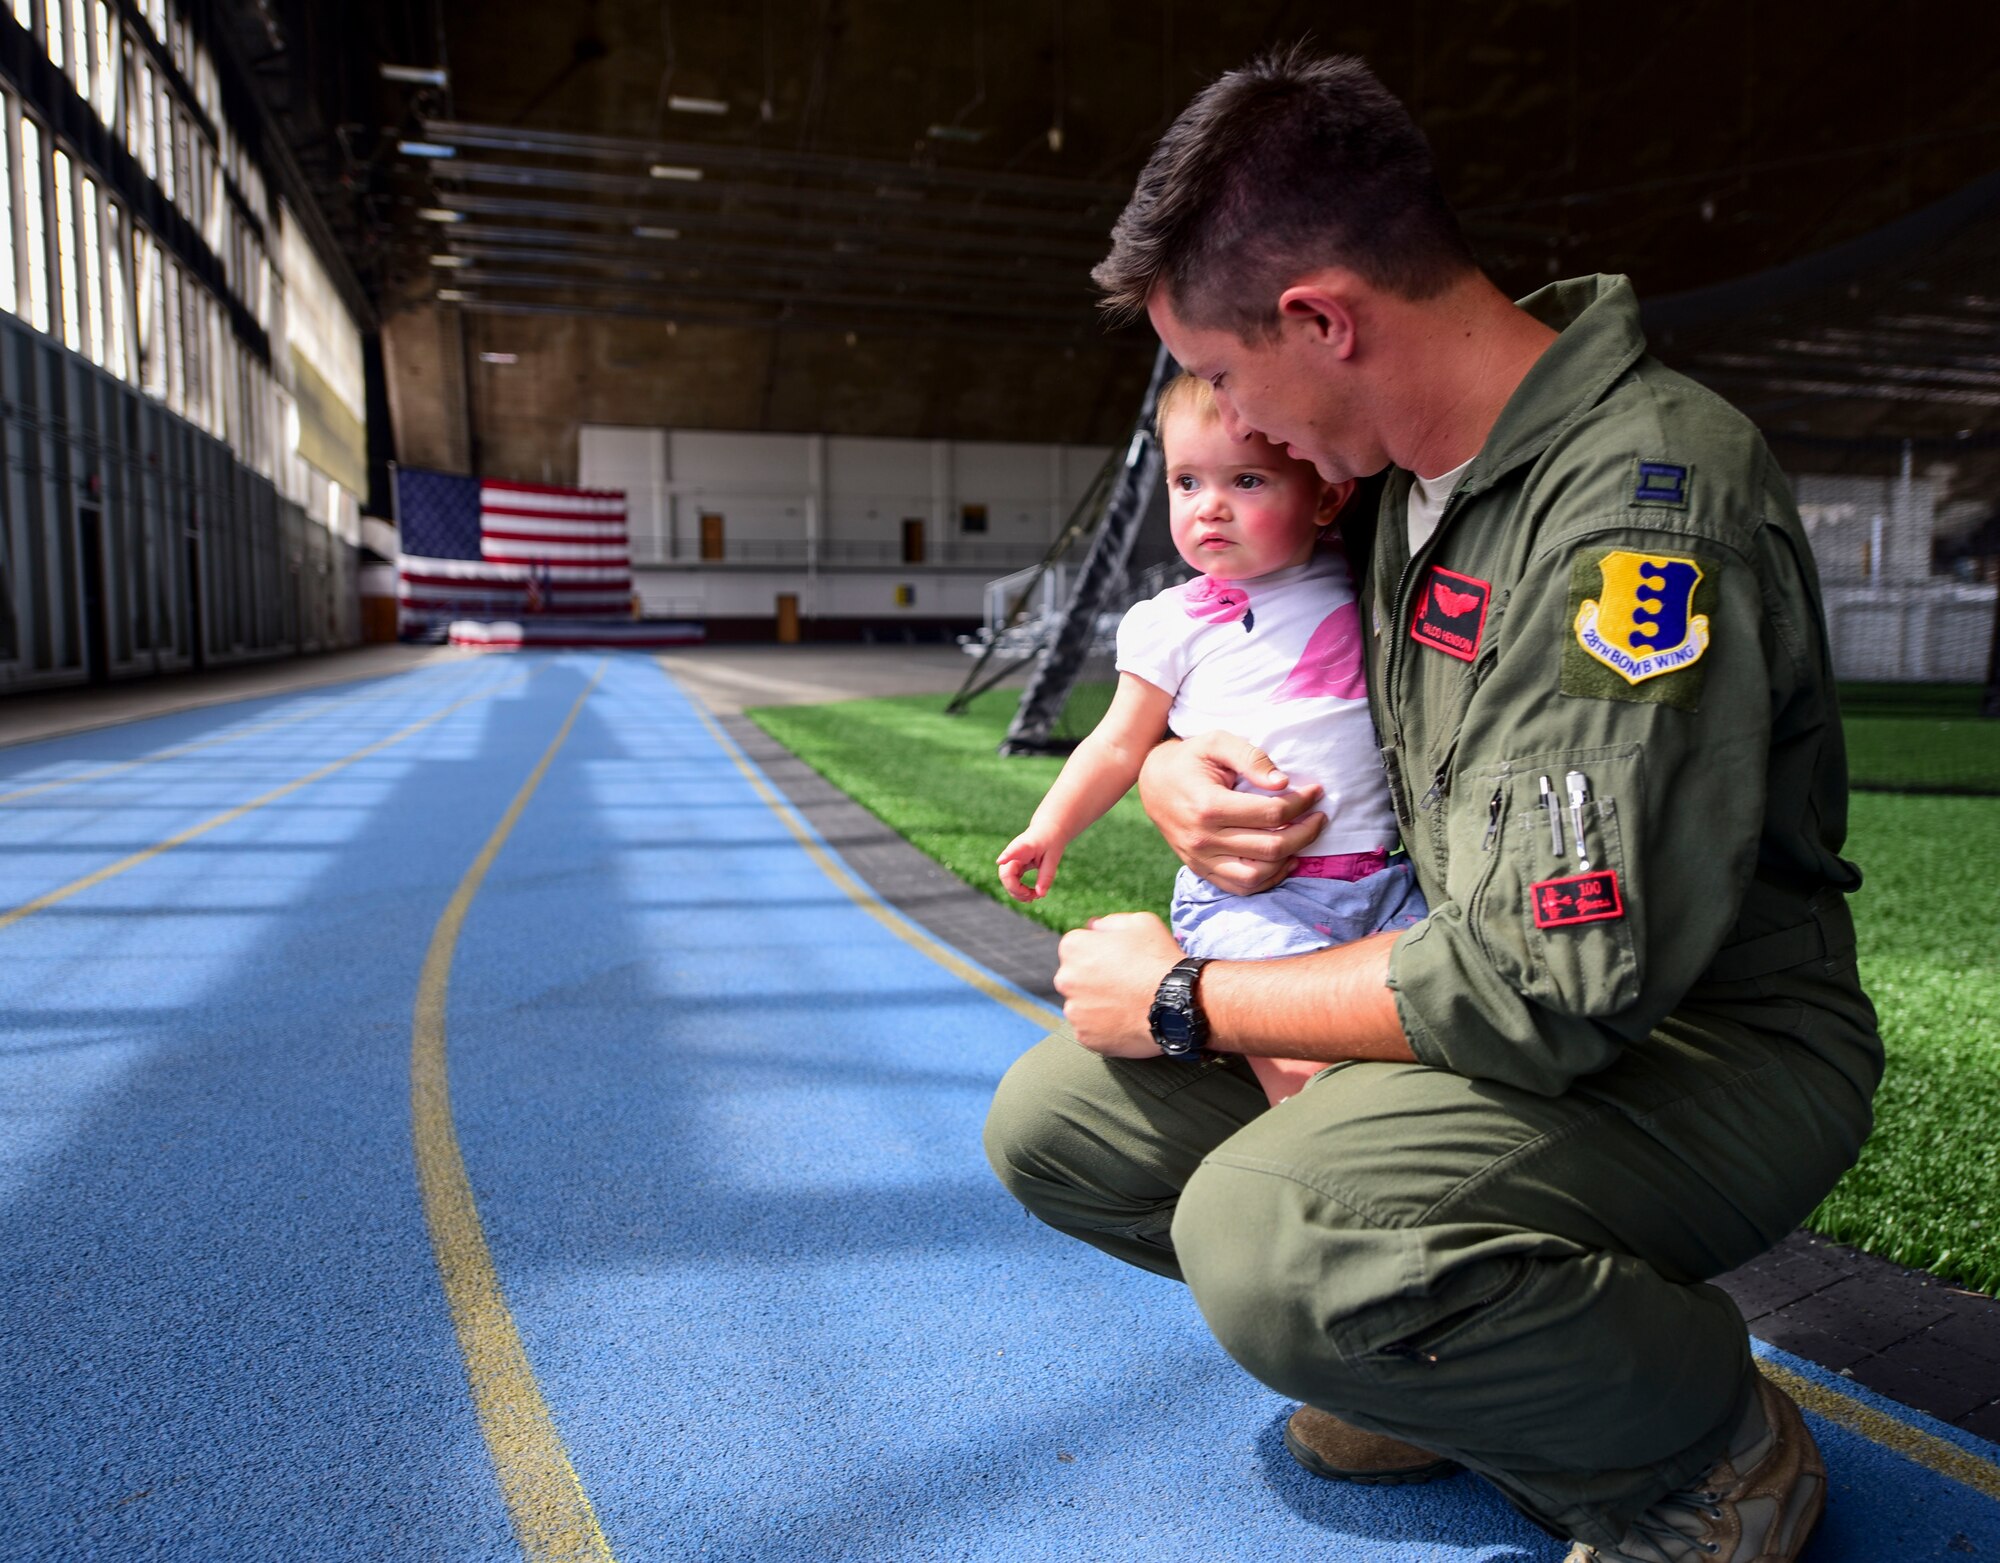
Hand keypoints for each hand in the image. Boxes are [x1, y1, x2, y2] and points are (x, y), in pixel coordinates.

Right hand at [996, 833, 1062, 901]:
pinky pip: (1012, 881)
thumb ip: (1046, 876)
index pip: (1013, 851)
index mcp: (1024, 846)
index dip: (1006, 856)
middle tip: (1033, 897)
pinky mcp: (1013, 866)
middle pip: (1006, 875)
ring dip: (1018, 893)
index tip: (1000, 860)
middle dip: (1016, 890)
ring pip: (1007, 881)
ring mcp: (1011, 860)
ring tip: (1034, 897)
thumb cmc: (1050, 841)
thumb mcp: (1053, 858)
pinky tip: (1030, 895)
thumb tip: (1041, 895)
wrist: (1047, 830)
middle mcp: (1013, 853)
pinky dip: (1020, 890)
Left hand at [1055, 912, 1183, 1056]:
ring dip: (1098, 1005)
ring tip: (1127, 1005)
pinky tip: (1126, 1021)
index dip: (1100, 953)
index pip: (1076, 948)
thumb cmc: (1159, 960)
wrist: (1178, 1004)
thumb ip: (1109, 923)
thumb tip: (1094, 927)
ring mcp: (1074, 1010)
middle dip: (1094, 980)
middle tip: (1124, 984)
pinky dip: (1104, 1027)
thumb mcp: (1140, 922)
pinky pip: (1091, 1030)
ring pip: (1082, 1005)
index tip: (1118, 961)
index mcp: (1073, 947)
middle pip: (1075, 978)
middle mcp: (1066, 978)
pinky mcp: (1085, 1036)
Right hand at [1137, 732, 1326, 895]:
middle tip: (1319, 817)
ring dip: (1289, 859)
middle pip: (1270, 847)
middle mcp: (1203, 838)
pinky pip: (1241, 887)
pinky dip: (1268, 879)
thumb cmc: (1190, 759)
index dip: (1301, 803)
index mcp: (1208, 805)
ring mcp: (1200, 859)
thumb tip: (1282, 782)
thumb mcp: (1217, 742)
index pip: (1270, 813)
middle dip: (1305, 832)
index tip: (1315, 792)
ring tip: (1302, 839)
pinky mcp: (1201, 869)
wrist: (1153, 782)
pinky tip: (1284, 860)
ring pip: (1257, 874)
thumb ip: (1251, 757)